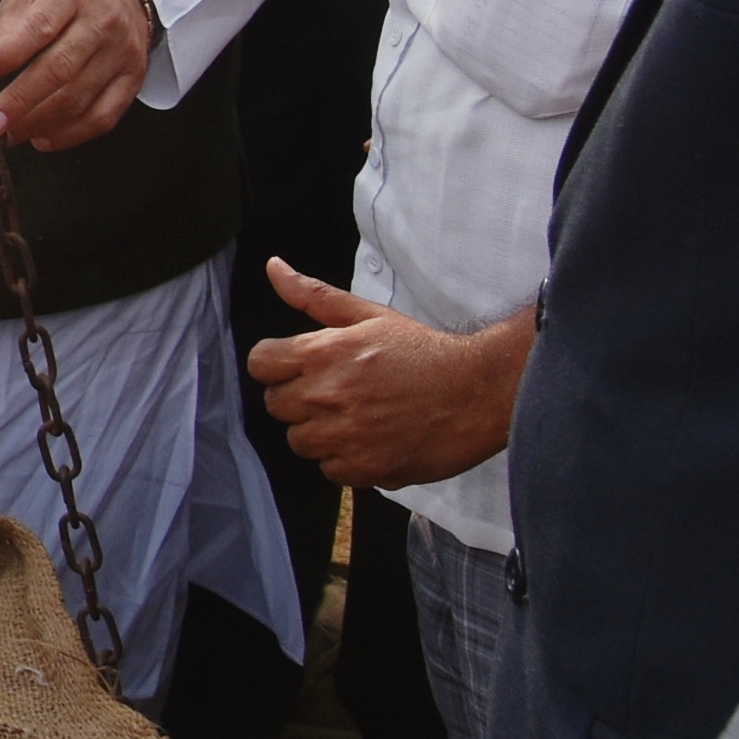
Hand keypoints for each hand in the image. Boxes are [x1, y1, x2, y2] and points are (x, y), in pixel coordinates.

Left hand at [0, 0, 153, 149]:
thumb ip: (4, 31)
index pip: (38, 25)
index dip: (8, 51)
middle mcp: (101, 23)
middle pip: (60, 68)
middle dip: (20, 100)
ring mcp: (121, 53)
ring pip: (79, 98)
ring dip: (39, 123)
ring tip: (8, 135)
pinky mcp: (133, 79)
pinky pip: (103, 117)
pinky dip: (70, 134)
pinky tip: (42, 139)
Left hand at [246, 263, 532, 490]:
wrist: (478, 392)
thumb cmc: (424, 353)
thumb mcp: (368, 315)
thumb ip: (313, 296)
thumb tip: (274, 268)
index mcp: (320, 354)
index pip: (260, 364)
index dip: (276, 365)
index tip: (298, 368)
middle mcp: (325, 395)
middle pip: (276, 405)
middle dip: (298, 398)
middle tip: (334, 393)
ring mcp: (344, 435)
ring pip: (300, 441)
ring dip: (319, 432)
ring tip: (354, 418)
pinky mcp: (366, 467)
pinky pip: (330, 470)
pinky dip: (346, 460)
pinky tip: (370, 442)